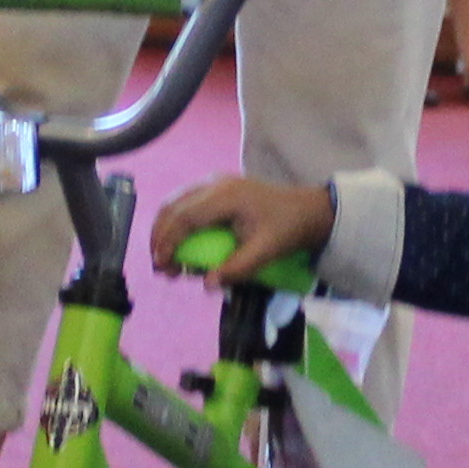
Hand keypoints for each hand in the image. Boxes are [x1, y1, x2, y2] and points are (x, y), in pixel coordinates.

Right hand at [153, 172, 331, 280]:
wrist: (307, 209)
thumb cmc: (288, 229)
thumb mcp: (266, 252)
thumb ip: (237, 269)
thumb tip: (206, 285)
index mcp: (226, 196)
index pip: (185, 216)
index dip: (168, 241)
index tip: (162, 266)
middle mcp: (214, 184)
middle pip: (173, 207)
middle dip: (160, 238)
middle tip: (161, 268)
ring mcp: (214, 183)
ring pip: (175, 202)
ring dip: (165, 230)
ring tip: (167, 259)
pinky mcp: (215, 188)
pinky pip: (185, 202)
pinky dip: (176, 223)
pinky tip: (178, 243)